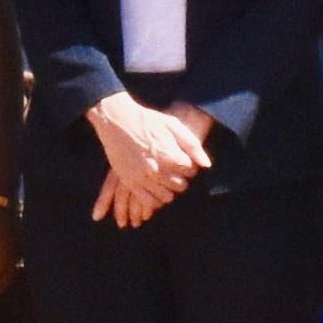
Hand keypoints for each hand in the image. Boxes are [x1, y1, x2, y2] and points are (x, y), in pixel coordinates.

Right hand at [90, 94, 211, 229]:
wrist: (117, 120)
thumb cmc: (147, 120)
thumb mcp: (173, 125)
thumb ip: (192, 145)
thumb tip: (206, 165)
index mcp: (169, 154)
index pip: (190, 171)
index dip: (189, 166)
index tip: (183, 161)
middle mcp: (156, 169)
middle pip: (180, 186)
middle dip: (181, 179)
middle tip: (174, 170)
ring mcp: (142, 178)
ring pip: (166, 197)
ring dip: (169, 190)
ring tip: (164, 178)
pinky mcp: (130, 183)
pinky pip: (149, 202)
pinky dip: (155, 199)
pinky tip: (155, 187)